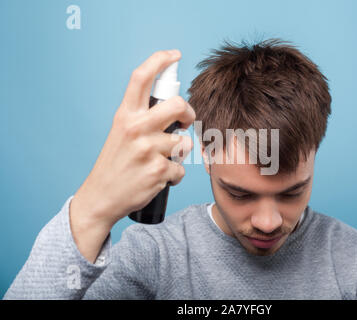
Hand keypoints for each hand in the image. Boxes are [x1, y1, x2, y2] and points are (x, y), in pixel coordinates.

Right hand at [69, 49, 195, 261]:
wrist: (100, 198)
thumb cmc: (115, 164)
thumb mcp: (120, 133)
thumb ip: (142, 117)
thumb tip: (174, 107)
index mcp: (124, 115)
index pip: (141, 77)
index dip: (160, 60)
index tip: (174, 55)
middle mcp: (135, 128)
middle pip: (178, 105)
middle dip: (189, 113)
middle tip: (185, 122)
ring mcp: (147, 150)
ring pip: (183, 143)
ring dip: (178, 154)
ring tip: (161, 162)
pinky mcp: (157, 171)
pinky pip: (180, 169)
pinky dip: (174, 175)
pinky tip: (159, 179)